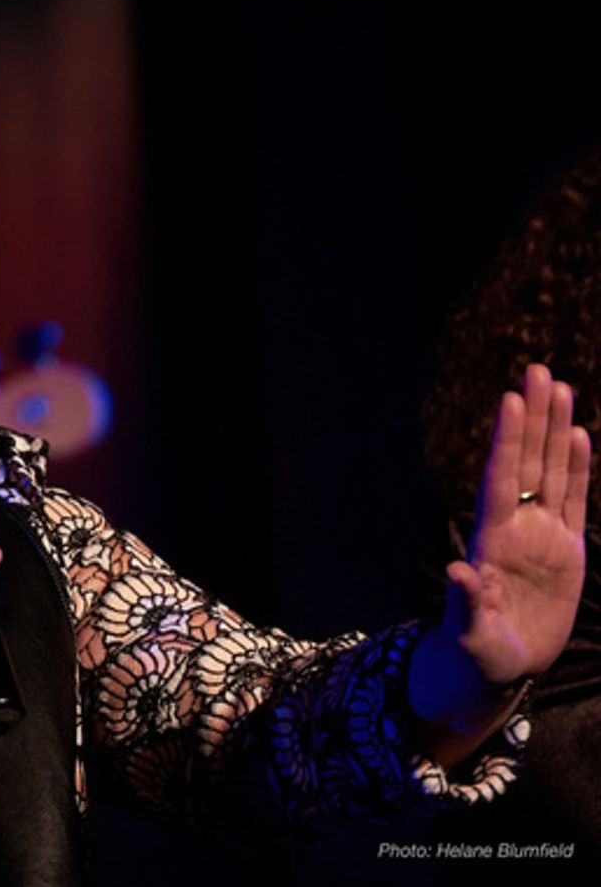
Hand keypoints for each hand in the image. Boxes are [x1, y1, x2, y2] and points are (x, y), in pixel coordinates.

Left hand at [411, 364, 590, 751]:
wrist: (496, 667)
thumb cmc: (477, 653)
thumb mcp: (471, 635)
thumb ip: (467, 603)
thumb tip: (456, 570)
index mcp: (492, 542)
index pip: (501, 480)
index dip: (507, 441)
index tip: (510, 399)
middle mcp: (516, 527)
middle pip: (527, 461)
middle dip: (533, 418)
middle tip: (538, 370)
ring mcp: (541, 535)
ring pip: (551, 470)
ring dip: (555, 430)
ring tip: (560, 385)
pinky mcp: (565, 549)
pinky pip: (573, 499)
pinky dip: (577, 467)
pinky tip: (580, 434)